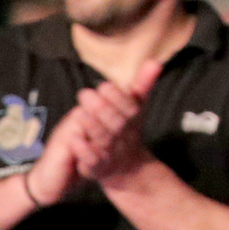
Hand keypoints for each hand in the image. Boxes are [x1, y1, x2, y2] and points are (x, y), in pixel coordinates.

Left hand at [72, 61, 162, 186]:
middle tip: (85, 93)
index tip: (105, 85)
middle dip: (102, 108)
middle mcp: (125, 137)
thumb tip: (155, 61)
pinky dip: (83, 149)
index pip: (130, 108)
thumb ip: (142, 85)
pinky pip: (92, 160)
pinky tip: (73, 138)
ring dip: (92, 125)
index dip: (118, 97)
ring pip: (104, 139)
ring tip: (79, 111)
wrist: (126, 169)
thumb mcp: (135, 107)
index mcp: (134, 121)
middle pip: (117, 123)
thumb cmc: (126, 131)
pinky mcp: (97, 168)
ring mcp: (112, 153)